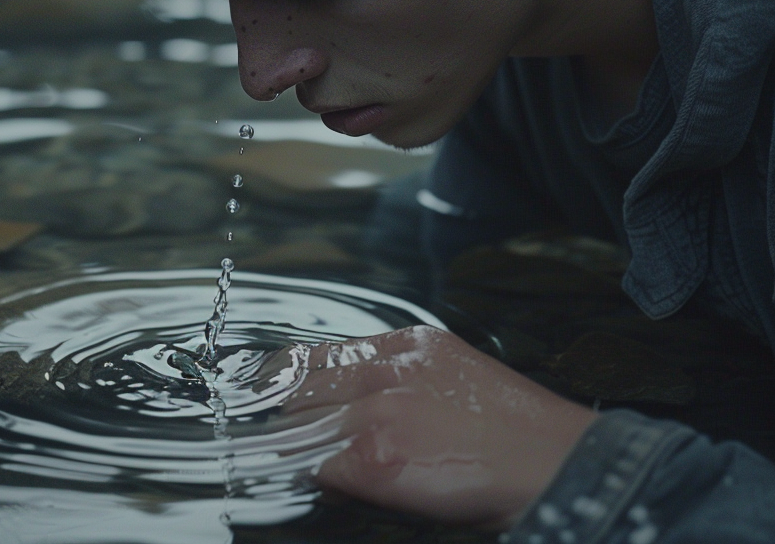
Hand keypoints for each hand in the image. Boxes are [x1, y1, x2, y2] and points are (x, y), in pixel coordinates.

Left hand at [276, 325, 596, 529]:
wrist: (552, 462)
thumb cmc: (514, 428)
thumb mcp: (454, 370)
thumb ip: (403, 373)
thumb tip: (358, 394)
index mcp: (405, 344)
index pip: (321, 353)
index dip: (292, 373)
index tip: (274, 385)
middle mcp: (385, 370)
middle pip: (302, 382)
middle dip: (285, 406)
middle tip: (274, 425)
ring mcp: (377, 412)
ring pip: (303, 420)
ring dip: (294, 439)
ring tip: (290, 455)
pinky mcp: (375, 459)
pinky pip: (319, 465)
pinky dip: (315, 475)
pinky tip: (325, 482)